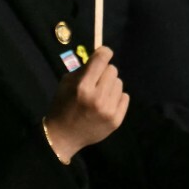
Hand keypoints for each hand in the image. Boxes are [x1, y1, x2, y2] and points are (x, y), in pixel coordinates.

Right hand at [43, 46, 128, 162]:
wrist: (64, 136)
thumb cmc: (63, 105)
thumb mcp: (66, 83)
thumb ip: (84, 70)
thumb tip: (101, 57)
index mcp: (83, 86)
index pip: (102, 59)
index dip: (104, 52)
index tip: (103, 54)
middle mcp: (98, 97)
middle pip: (113, 70)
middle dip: (104, 72)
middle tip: (96, 81)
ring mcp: (109, 110)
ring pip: (119, 83)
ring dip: (110, 86)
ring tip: (100, 95)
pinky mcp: (116, 120)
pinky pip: (125, 97)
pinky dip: (116, 98)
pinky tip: (106, 104)